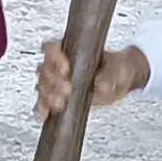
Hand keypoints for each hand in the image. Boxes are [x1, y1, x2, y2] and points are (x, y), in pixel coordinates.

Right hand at [33, 41, 148, 122]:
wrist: (120, 82)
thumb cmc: (117, 68)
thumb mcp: (117, 69)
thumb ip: (109, 76)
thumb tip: (100, 84)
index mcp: (70, 50)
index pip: (51, 47)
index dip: (54, 57)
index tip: (66, 69)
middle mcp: (59, 63)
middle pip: (44, 68)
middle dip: (53, 81)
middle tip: (68, 89)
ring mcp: (57, 80)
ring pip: (42, 85)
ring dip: (48, 95)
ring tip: (60, 103)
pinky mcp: (58, 96)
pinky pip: (44, 101)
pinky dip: (42, 107)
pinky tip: (46, 113)